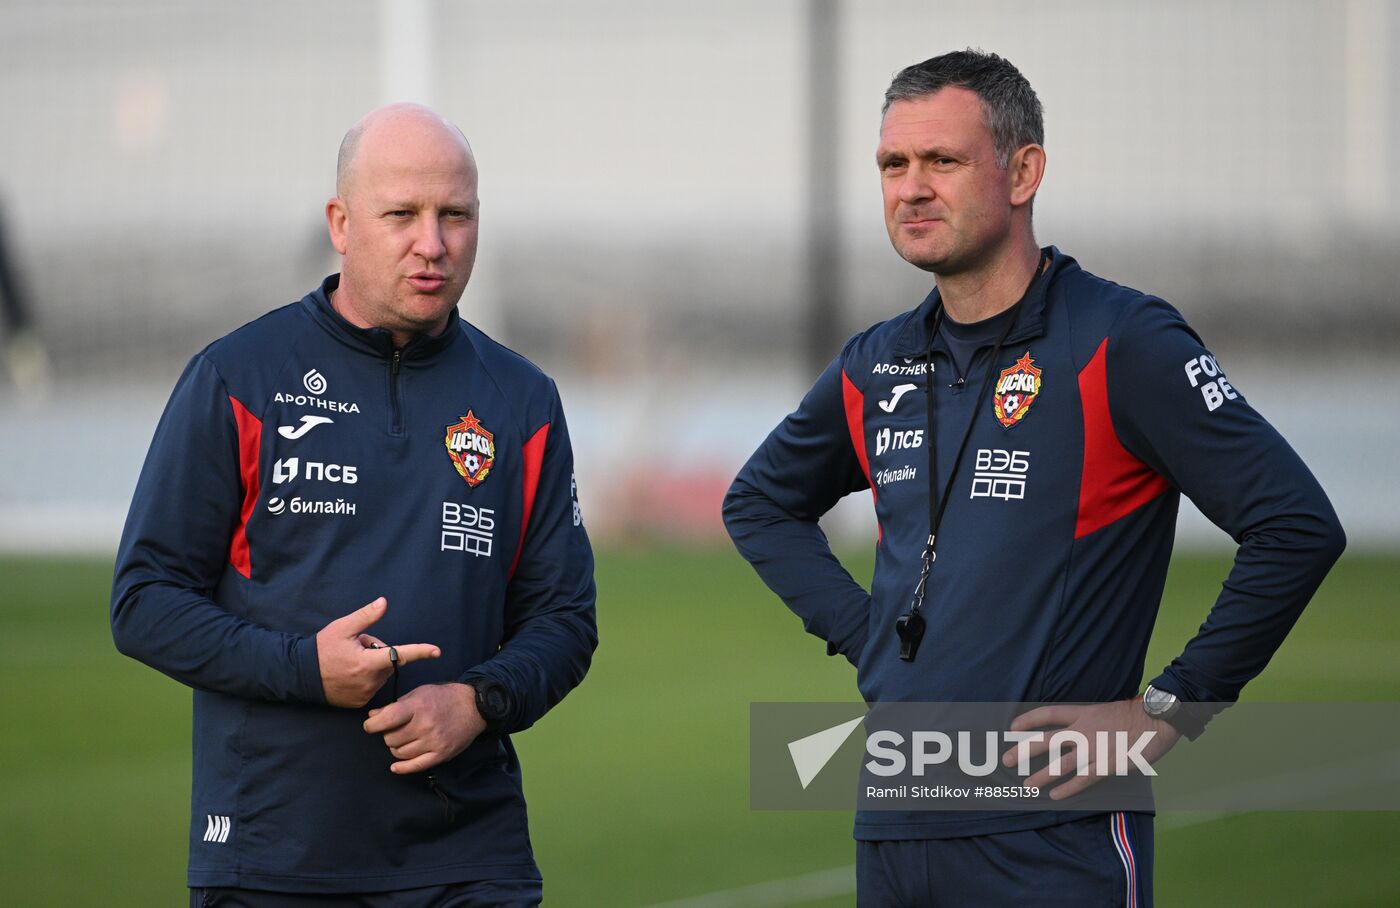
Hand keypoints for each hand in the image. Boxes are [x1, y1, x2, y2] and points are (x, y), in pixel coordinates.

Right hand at [315, 597, 440, 707]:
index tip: (437, 651)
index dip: (420, 651)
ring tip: (349, 662)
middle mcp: (369, 681)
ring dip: (371, 666)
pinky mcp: (359, 703)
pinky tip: (348, 675)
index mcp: (368, 663)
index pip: (400, 654)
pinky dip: (365, 678)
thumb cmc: (322, 649)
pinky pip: (372, 686)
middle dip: (377, 652)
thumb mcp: (342, 627)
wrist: (300, 675)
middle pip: (388, 661)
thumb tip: (384, 602)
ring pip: (380, 674)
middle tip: (356, 647)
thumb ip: (366, 616)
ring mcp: (364, 694)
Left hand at [363, 682, 486, 773]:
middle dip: (388, 735)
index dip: (372, 725)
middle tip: (395, 729)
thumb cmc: (443, 697)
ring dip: (397, 748)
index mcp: (418, 706)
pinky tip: (395, 766)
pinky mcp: (441, 754)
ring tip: (405, 739)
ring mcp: (433, 741)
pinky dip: (402, 768)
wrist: (473, 706)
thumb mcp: (418, 694)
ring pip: (400, 753)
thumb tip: (372, 716)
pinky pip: (415, 766)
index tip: (370, 725)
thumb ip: (395, 706)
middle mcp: (425, 725)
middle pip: (391, 739)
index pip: (387, 720)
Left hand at [1000, 700, 1180, 800]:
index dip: (1027, 720)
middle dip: (1023, 750)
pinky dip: (1068, 788)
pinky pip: (1083, 779)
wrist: (1157, 719)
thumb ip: (1087, 719)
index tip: (1011, 728)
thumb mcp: (1104, 709)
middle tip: (1007, 760)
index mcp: (1082, 713)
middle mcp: (1083, 730)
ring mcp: (1094, 749)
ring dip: (1042, 776)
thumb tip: (1075, 727)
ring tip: (1028, 785)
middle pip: (1046, 740)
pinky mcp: (1107, 765)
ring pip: (1061, 764)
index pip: (1047, 713)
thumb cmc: (1134, 714)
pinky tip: (1055, 796)